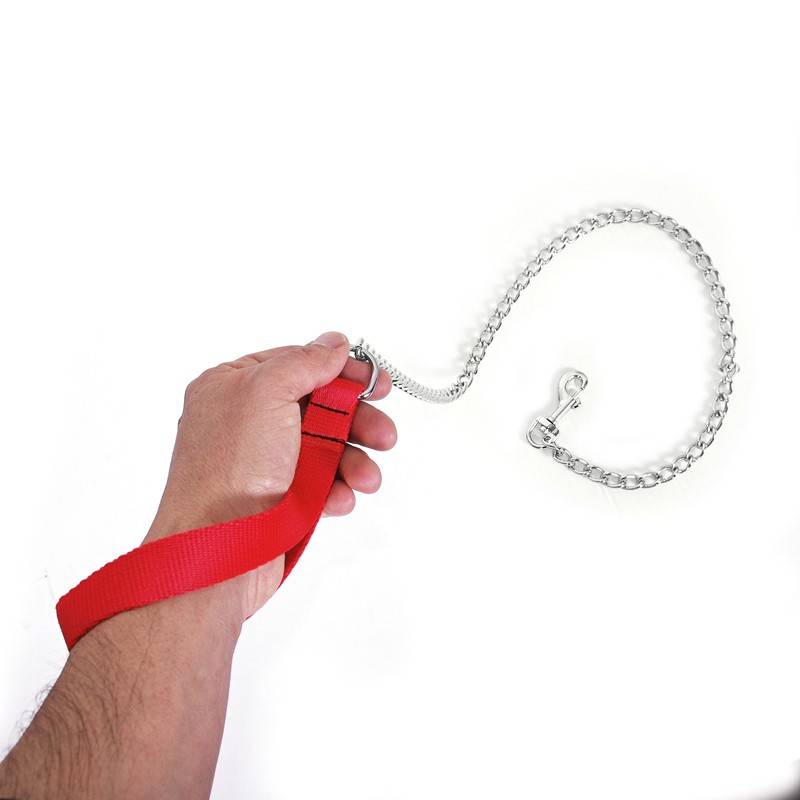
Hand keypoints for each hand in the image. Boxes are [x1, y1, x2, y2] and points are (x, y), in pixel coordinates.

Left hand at [144, 331, 395, 620]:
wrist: (218, 556)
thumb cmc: (226, 476)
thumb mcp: (266, 395)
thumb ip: (304, 362)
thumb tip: (333, 345)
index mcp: (233, 387)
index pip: (296, 364)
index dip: (340, 371)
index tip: (375, 382)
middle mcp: (246, 422)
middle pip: (319, 406)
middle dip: (356, 421)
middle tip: (384, 433)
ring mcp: (263, 462)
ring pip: (326, 447)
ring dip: (353, 460)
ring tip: (366, 477)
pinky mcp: (279, 498)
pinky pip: (321, 483)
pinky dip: (337, 489)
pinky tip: (338, 499)